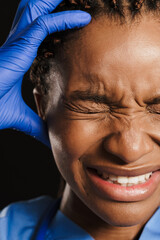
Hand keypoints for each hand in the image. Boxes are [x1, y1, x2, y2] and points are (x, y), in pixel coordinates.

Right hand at [0, 0, 90, 146]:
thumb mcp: (20, 117)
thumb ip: (36, 124)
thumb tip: (50, 140)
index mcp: (18, 55)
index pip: (39, 30)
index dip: (55, 20)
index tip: (76, 20)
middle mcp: (17, 43)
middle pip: (37, 11)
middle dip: (55, 2)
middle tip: (78, 1)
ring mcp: (17, 43)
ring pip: (38, 9)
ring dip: (58, 2)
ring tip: (82, 0)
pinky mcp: (18, 47)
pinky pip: (44, 25)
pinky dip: (64, 18)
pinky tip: (83, 18)